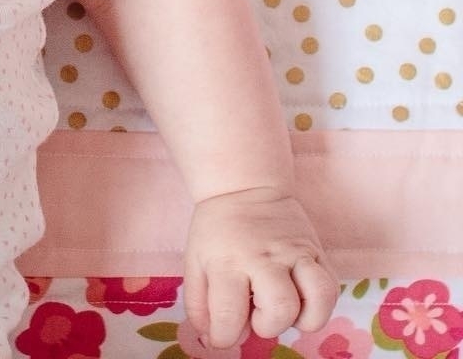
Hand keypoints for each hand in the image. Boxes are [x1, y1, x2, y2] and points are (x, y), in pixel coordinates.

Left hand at [183, 186, 338, 349]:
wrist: (243, 186)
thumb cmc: (217, 231)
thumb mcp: (195, 261)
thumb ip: (200, 304)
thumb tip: (211, 340)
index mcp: (226, 260)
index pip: (228, 315)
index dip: (224, 337)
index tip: (222, 336)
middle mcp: (262, 256)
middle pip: (278, 310)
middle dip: (267, 325)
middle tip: (255, 312)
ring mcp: (294, 252)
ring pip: (315, 299)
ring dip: (302, 318)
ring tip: (283, 308)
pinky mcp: (316, 250)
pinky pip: (331, 287)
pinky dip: (321, 305)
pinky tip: (302, 301)